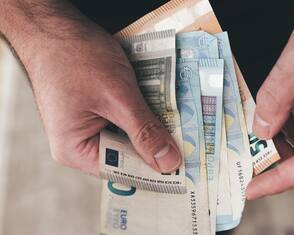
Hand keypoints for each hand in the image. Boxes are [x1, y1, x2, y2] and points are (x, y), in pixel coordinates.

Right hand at [0, 0, 180, 174]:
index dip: (153, 168)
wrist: (55, 25)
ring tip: (178, 120)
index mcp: (75, 150)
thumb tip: (168, 164)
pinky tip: (160, 104)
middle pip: (127, 153)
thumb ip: (144, 132)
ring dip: (150, 124)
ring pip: (128, 134)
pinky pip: (123, 118)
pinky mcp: (95, 109)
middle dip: (154, 143)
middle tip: (188, 140)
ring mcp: (87, 124)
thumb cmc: (76, 57)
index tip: (184, 165)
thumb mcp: (117, 97)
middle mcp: (79, 142)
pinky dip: (141, 111)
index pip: (122, 171)